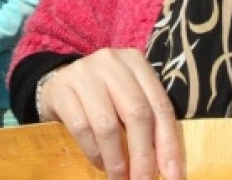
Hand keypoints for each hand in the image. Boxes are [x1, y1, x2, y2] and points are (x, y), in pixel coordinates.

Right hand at [39, 48, 182, 179]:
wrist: (59, 84)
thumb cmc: (103, 96)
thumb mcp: (127, 98)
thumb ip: (148, 121)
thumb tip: (167, 166)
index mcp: (136, 62)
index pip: (160, 105)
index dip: (169, 143)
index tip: (173, 175)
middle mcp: (112, 62)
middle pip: (136, 114)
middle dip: (144, 156)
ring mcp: (84, 73)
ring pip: (108, 125)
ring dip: (117, 160)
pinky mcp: (61, 89)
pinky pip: (82, 128)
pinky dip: (94, 153)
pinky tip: (100, 164)